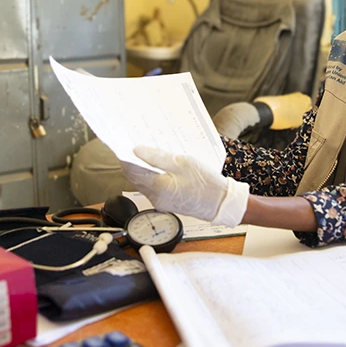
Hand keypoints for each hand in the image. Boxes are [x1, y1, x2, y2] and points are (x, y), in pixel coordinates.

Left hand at [120, 147, 249, 226]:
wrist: (222, 203)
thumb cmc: (206, 183)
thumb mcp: (183, 163)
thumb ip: (158, 156)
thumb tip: (137, 150)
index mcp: (157, 187)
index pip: (131, 170)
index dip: (125, 155)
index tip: (123, 143)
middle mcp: (155, 197)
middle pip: (135, 176)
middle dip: (133, 160)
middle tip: (135, 144)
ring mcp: (160, 202)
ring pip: (143, 182)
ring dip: (142, 168)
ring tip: (148, 152)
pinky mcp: (167, 202)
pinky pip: (153, 187)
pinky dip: (152, 175)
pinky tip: (159, 165)